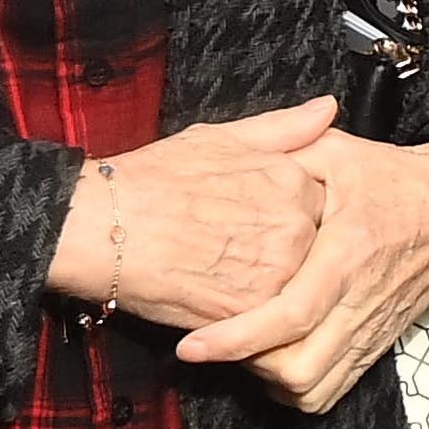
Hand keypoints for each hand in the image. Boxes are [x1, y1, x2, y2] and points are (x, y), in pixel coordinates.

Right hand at [50, 99, 336, 327]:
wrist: (100, 227)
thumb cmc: (153, 179)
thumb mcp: (221, 137)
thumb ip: (283, 127)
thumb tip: (327, 108)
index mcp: (293, 181)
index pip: (320, 206)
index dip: (288, 216)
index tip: (255, 220)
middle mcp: (295, 226)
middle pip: (314, 249)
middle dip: (284, 252)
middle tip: (234, 248)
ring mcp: (276, 272)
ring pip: (296, 287)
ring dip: (270, 284)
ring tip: (224, 273)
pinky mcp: (251, 313)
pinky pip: (269, 320)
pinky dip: (252, 315)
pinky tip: (218, 297)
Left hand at [177, 129, 428, 414]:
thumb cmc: (392, 178)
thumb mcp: (336, 152)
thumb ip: (281, 153)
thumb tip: (226, 164)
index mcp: (347, 253)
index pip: (290, 314)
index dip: (237, 338)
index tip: (192, 346)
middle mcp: (361, 300)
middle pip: (298, 367)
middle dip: (247, 364)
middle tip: (215, 338)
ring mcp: (372, 327)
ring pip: (313, 387)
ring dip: (270, 379)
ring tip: (245, 348)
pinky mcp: (377, 343)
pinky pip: (332, 390)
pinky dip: (297, 388)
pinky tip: (276, 359)